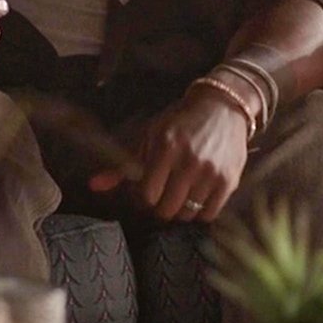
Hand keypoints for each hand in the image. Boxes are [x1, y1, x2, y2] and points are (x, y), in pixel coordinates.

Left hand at [88, 87, 248, 221]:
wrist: (222, 107)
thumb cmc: (180, 122)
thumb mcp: (149, 135)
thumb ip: (122, 165)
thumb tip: (93, 186)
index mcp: (165, 146)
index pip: (146, 194)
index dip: (143, 197)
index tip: (147, 190)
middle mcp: (189, 160)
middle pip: (166, 209)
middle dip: (160, 206)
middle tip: (163, 194)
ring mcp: (211, 172)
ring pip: (186, 214)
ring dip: (180, 209)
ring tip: (180, 193)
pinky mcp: (229, 181)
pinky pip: (209, 215)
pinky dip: (200, 212)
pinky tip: (197, 196)